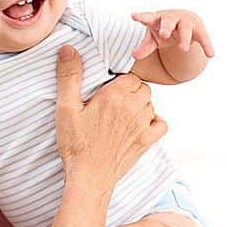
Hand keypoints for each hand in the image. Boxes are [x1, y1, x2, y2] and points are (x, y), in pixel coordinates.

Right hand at [54, 45, 166, 191]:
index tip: (105, 90)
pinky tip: (139, 124)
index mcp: (115, 96)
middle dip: (130, 90)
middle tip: (111, 101)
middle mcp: (133, 108)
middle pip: (141, 88)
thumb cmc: (76, 144)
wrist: (89, 177)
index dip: (118, 82)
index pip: (128, 76)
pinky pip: (161, 124)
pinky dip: (154, 121)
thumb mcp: (66, 108)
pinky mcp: (146, 141)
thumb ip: (69, 76)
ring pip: (150, 104)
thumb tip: (69, 48)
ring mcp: (142, 125)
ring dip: (140, 104)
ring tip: (121, 113)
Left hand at [130, 9, 215, 59]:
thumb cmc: (165, 29)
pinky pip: (203, 37)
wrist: (185, 20)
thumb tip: (134, 55)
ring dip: (184, 38)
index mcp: (157, 19)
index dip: (142, 17)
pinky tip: (211, 54)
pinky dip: (207, 45)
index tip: (134, 16)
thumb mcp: (154, 38)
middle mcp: (172, 19)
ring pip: (185, 28)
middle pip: (168, 21)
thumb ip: (145, 47)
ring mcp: (186, 23)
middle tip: (164, 35)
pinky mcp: (198, 30)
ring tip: (183, 49)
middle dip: (166, 27)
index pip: (148, 17)